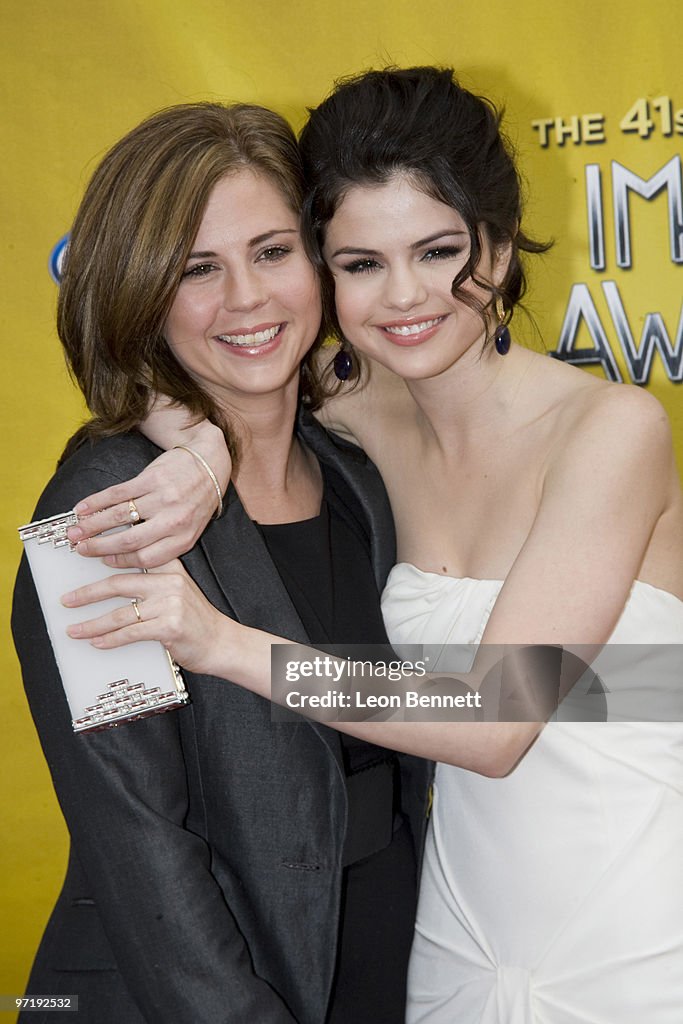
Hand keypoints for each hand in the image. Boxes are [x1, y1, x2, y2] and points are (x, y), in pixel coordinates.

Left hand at [62, 561, 234, 676]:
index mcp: (171, 567)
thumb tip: (113, 586)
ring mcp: (170, 604)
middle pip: (119, 584)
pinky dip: (111, 639)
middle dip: (88, 593)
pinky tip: (97, 642)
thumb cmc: (196, 621)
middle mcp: (170, 581)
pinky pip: (131, 632)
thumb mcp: (179, 591)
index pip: (132, 558)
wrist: (222, 642)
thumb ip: (153, 583)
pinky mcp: (169, 626)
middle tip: (68, 600)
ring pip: (121, 613)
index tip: (83, 559)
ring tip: (74, 629)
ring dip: (93, 623)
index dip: (104, 558)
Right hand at [67, 443, 230, 567]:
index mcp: (184, 537)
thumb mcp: (192, 526)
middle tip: (80, 549)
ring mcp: (163, 498)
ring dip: (92, 525)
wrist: (210, 460)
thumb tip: (129, 556)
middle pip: (129, 541)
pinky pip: (118, 493)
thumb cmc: (198, 497)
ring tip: (75, 531)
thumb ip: (167, 542)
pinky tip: (83, 507)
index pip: (148, 558)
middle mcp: (174, 520)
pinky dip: (96, 502)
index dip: (122, 562)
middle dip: (99, 547)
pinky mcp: (153, 478)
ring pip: (119, 517)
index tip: (104, 562)